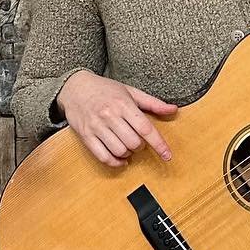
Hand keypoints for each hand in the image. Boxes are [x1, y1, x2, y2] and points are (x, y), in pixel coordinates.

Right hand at [56, 71, 177, 167]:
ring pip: (119, 150)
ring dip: (128, 154)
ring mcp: (96, 127)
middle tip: (138, 142)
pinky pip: (102, 156)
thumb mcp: (130, 91)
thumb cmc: (105, 89)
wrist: (75, 87)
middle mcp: (109, 115)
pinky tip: (120, 159)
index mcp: (123, 104)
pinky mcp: (86, 136)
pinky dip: (114, 162)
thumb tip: (174, 109)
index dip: (159, 144)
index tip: (167, 155)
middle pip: (133, 142)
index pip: (145, 128)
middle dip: (140, 146)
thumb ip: (153, 103)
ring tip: (128, 148)